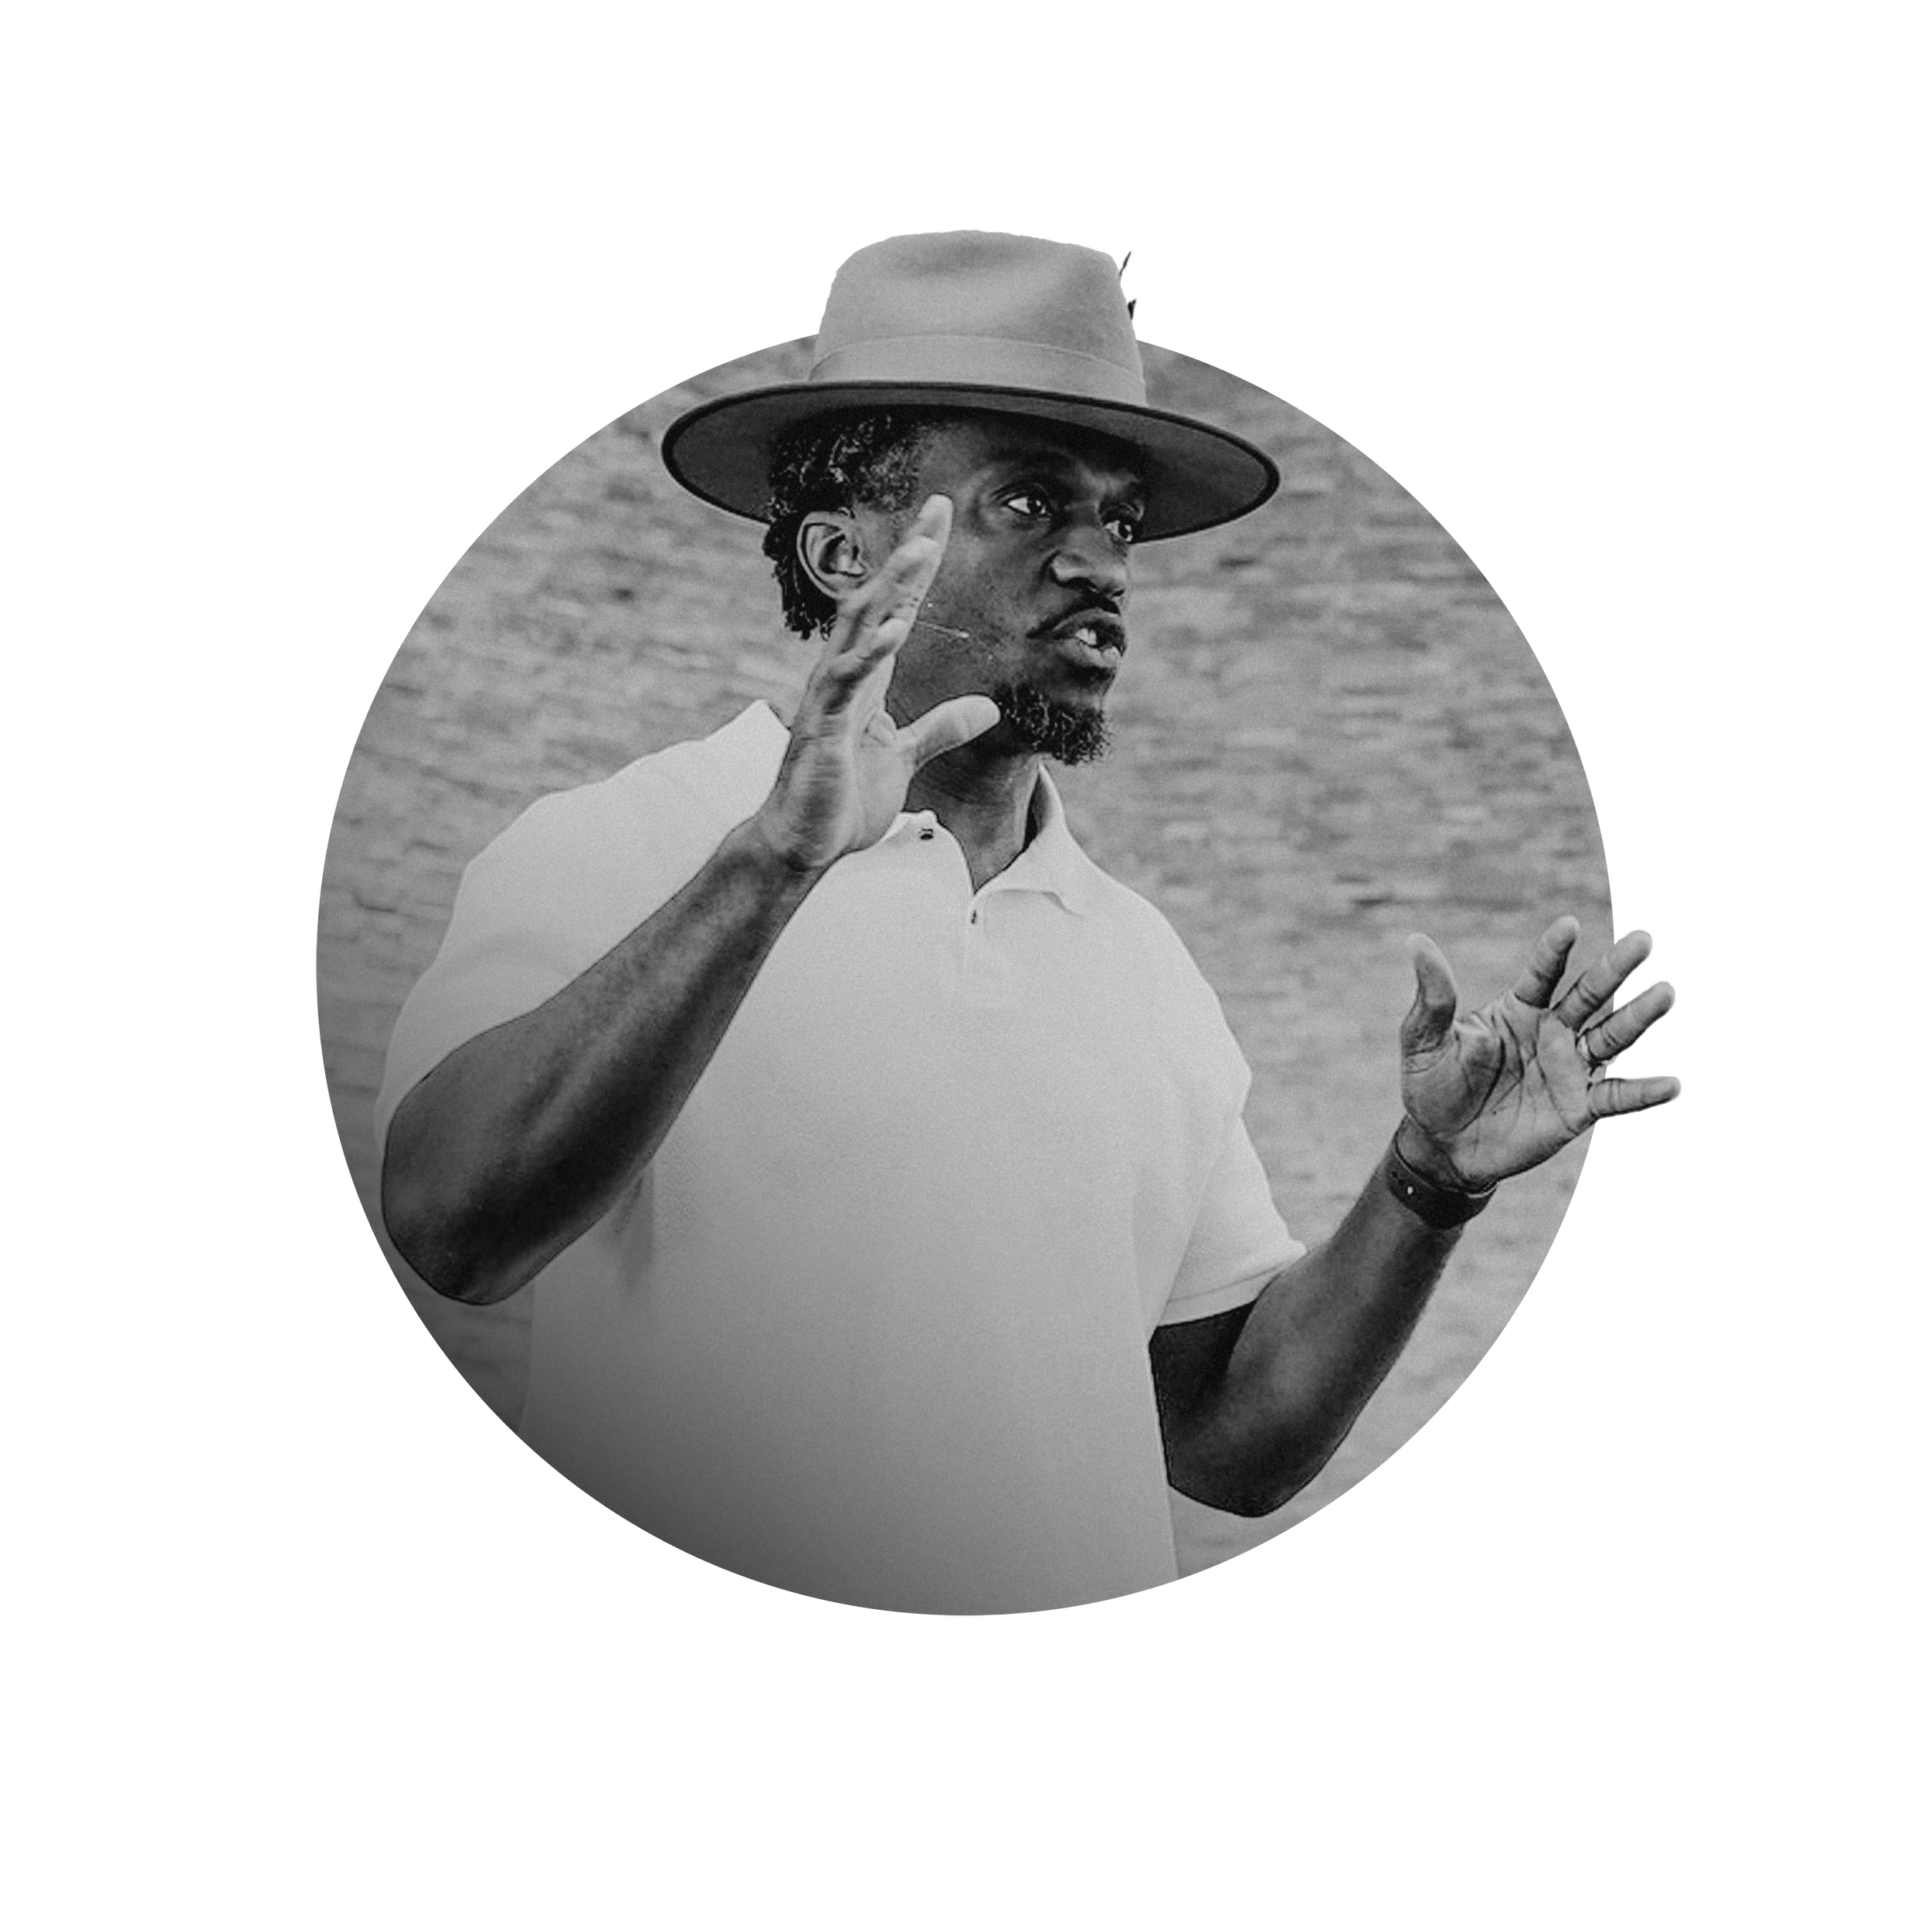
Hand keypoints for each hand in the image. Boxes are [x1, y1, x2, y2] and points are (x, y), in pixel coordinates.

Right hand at [753, 495, 999, 875]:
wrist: (802, 845)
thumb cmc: (841, 800)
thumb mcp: (904, 757)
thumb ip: (942, 728)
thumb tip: (989, 708)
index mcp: (866, 677)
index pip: (896, 608)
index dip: (918, 567)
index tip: (939, 522)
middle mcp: (844, 674)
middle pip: (877, 601)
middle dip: (906, 556)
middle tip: (936, 510)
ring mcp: (829, 697)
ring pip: (859, 628)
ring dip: (889, 588)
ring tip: (919, 551)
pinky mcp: (823, 727)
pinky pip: (846, 681)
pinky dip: (870, 653)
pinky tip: (895, 630)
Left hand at [1397, 917, 1680, 1190]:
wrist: (1444, 1146)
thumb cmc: (1433, 1086)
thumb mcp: (1424, 1041)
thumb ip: (1433, 997)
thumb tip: (1416, 941)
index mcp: (1518, 1009)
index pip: (1542, 973)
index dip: (1555, 950)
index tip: (1569, 925)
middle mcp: (1551, 1032)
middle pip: (1589, 995)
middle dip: (1615, 969)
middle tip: (1643, 941)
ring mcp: (1569, 1068)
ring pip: (1611, 1037)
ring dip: (1638, 1018)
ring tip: (1666, 995)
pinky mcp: (1577, 1107)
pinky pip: (1615, 1096)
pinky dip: (1642, 1092)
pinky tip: (1670, 1085)